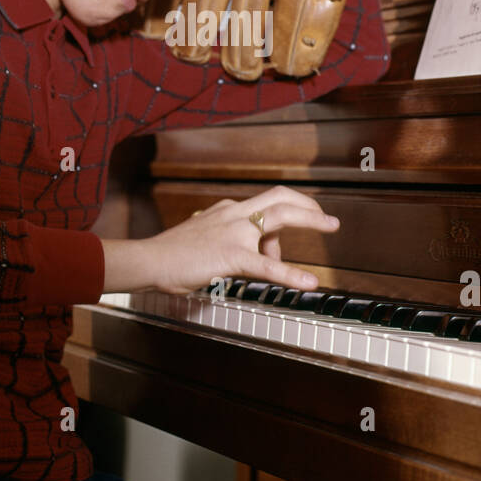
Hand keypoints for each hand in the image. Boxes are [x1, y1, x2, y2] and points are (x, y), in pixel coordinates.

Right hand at [147, 185, 338, 294]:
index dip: (287, 212)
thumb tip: (241, 252)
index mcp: (227, 210)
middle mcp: (234, 214)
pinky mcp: (231, 256)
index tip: (304, 219)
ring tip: (332, 228)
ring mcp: (234, 232)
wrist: (148, 260)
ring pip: (281, 217)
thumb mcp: (201, 238)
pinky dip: (292, 273)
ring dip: (311, 220)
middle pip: (280, 197)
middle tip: (329, 219)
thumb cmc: (170, 254)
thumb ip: (224, 240)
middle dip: (308, 205)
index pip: (265, 204)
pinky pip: (268, 265)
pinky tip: (309, 283)